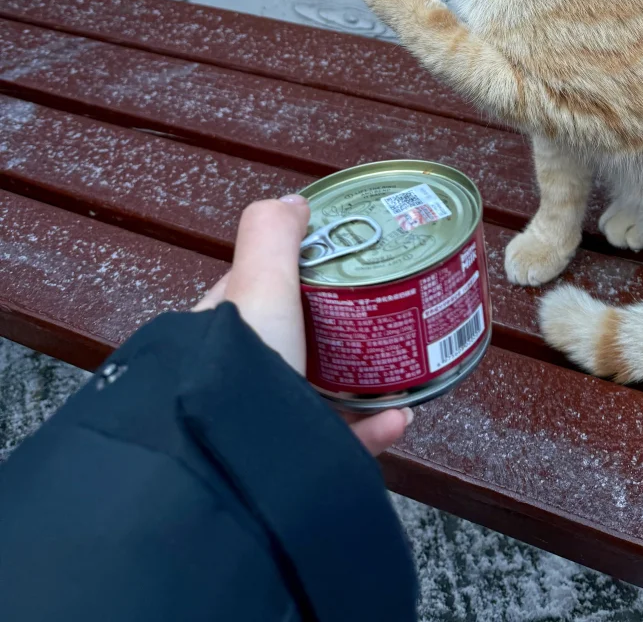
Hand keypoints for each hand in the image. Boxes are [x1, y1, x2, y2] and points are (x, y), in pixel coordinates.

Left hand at [193, 195, 412, 456]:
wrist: (236, 468)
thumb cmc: (243, 364)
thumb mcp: (257, 284)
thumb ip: (272, 236)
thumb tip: (294, 203)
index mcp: (214, 335)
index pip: (250, 292)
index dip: (290, 273)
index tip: (335, 265)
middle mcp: (233, 380)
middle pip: (291, 344)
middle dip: (336, 333)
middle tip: (377, 317)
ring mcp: (261, 426)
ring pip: (317, 398)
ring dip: (362, 383)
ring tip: (401, 368)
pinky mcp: (290, 468)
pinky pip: (337, 445)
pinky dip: (372, 429)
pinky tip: (401, 416)